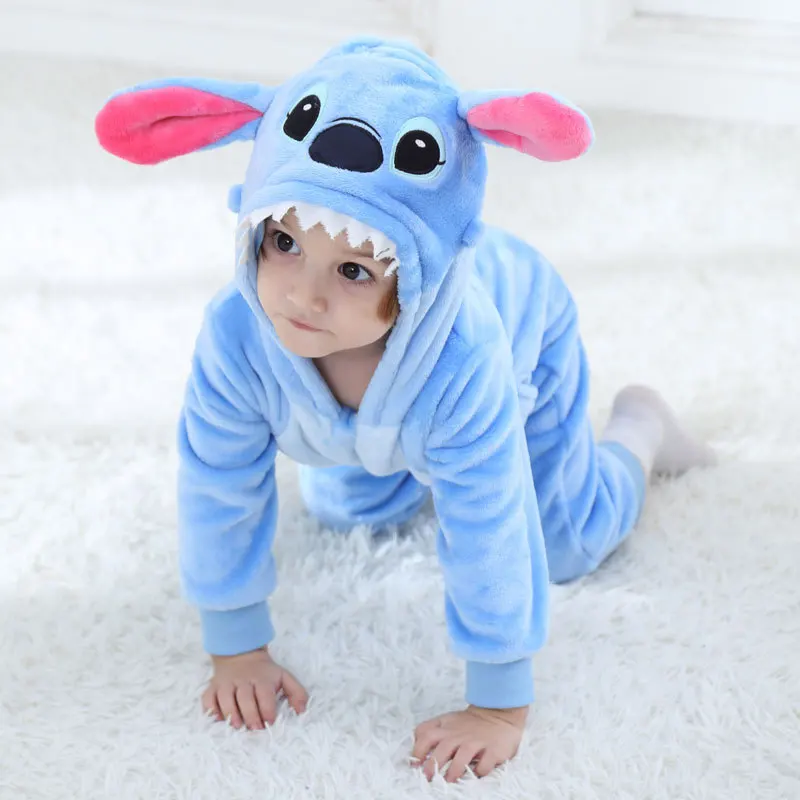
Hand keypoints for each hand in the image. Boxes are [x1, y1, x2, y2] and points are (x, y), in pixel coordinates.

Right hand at [202, 647, 308, 729]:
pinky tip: (218, 720)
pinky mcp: (212, 688)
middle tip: (255, 729)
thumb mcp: (284, 677)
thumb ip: (297, 693)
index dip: (268, 710)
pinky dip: (211, 711)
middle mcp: (243, 681)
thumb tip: (302, 711)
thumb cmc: (265, 672)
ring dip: (231, 715)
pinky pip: (208, 700)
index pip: (264, 695)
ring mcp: (226, 684)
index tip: (270, 722)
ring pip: (226, 700)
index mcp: (262, 679)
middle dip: (251, 716)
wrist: (241, 654)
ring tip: (238, 726)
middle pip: (245, 699)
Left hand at [411, 704, 527, 782]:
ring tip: (449, 780)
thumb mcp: (446, 721)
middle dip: (433, 764)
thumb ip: (430, 731)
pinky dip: (480, 771)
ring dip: (454, 770)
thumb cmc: (468, 723)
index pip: (426, 734)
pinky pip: (485, 763)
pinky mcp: (493, 750)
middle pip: (442, 748)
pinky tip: (476, 774)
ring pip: (463, 756)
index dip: (417, 750)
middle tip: (428, 778)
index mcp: (446, 727)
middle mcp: (459, 734)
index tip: (414, 765)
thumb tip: (415, 752)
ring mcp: (476, 742)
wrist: (497, 713)